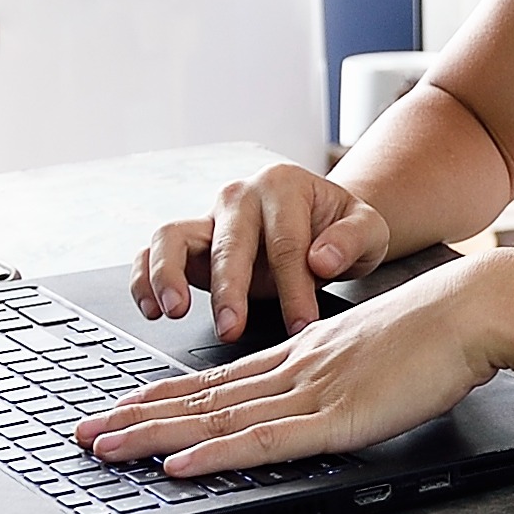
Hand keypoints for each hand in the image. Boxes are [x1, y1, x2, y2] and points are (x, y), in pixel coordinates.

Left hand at [74, 253, 513, 475]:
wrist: (477, 309)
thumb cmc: (443, 330)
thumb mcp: (380, 351)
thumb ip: (347, 374)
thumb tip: (333, 398)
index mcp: (306, 354)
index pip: (220, 382)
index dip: (165, 398)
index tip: (122, 409)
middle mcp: (296, 369)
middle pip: (201, 398)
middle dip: (138, 417)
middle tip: (86, 433)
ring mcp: (312, 392)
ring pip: (216, 417)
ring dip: (154, 435)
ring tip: (105, 447)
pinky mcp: (336, 417)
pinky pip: (262, 440)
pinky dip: (214, 452)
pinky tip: (178, 465)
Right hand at [134, 164, 396, 340]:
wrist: (325, 226)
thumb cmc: (344, 231)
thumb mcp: (368, 230)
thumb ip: (351, 240)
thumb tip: (321, 259)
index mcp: (284, 186)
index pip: (285, 241)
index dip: (292, 287)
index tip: (300, 326)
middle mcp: (239, 196)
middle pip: (227, 240)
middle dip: (229, 288)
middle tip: (233, 328)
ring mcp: (208, 218)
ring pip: (172, 237)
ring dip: (169, 275)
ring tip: (174, 311)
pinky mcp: (188, 243)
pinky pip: (151, 254)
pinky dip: (145, 279)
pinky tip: (153, 309)